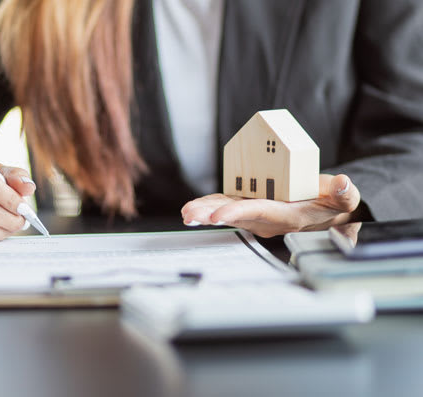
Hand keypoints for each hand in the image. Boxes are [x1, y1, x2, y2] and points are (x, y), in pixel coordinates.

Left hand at [181, 174, 360, 237]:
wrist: (326, 212)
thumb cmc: (333, 204)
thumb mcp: (345, 199)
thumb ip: (344, 193)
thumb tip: (343, 183)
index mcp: (287, 215)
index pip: (259, 214)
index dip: (238, 213)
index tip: (218, 215)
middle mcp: (267, 218)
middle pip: (235, 215)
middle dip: (211, 215)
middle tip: (190, 214)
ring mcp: (256, 212)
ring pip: (228, 211)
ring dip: (206, 211)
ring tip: (186, 212)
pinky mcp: (251, 204)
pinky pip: (228, 204)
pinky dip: (211, 204)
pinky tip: (195, 206)